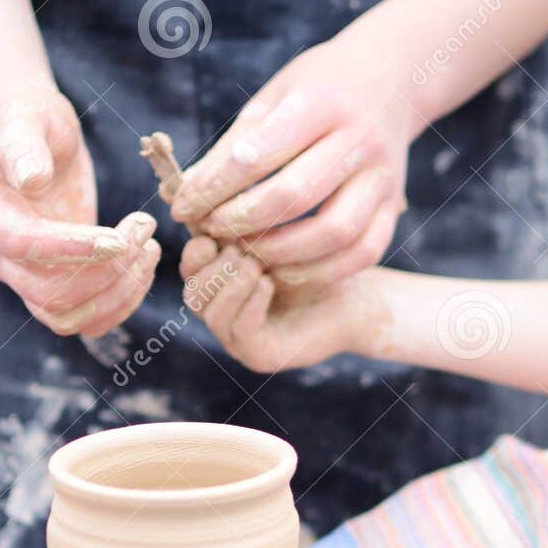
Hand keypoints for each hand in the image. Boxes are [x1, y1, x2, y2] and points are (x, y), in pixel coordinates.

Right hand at [0, 82, 159, 336]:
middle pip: (51, 293)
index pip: (28, 247)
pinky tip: (144, 266)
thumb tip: (32, 180)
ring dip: (117, 294)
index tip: (121, 237)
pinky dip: (119, 304)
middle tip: (145, 228)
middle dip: (106, 270)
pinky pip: (84, 319)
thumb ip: (23, 146)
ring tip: (149, 249)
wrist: (35, 138)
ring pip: (68, 317)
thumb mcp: (23, 118)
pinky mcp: (55, 284)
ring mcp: (25, 277)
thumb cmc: (28, 121)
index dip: (76, 249)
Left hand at [168, 33, 416, 291]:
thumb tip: (185, 195)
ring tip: (245, 254)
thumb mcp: (272, 98)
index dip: (212, 188)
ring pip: (334, 233)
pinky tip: (285, 270)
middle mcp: (359, 139)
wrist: (390, 79)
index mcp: (320, 104)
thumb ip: (233, 146)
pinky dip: (322, 271)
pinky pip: (363, 252)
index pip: (256, 156)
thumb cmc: (317, 90)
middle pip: (294, 196)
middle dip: (241, 222)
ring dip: (281, 253)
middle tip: (211, 231)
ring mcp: (382, 176)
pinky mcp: (394, 205)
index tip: (183, 208)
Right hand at [178, 237, 370, 373]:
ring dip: (230, 286)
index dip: (195, 253)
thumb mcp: (274, 236)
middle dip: (211, 270)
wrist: (357, 296)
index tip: (211, 235)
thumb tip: (197, 192)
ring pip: (212, 315)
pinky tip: (266, 284)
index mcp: (221, 283)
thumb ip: (241, 222)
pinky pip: (240, 332)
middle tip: (237, 252)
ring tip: (252, 266)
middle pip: (193, 294)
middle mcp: (225, 313)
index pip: (190, 271)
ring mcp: (239, 338)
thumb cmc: (319, 261)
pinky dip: (249, 305)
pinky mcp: (260, 355)